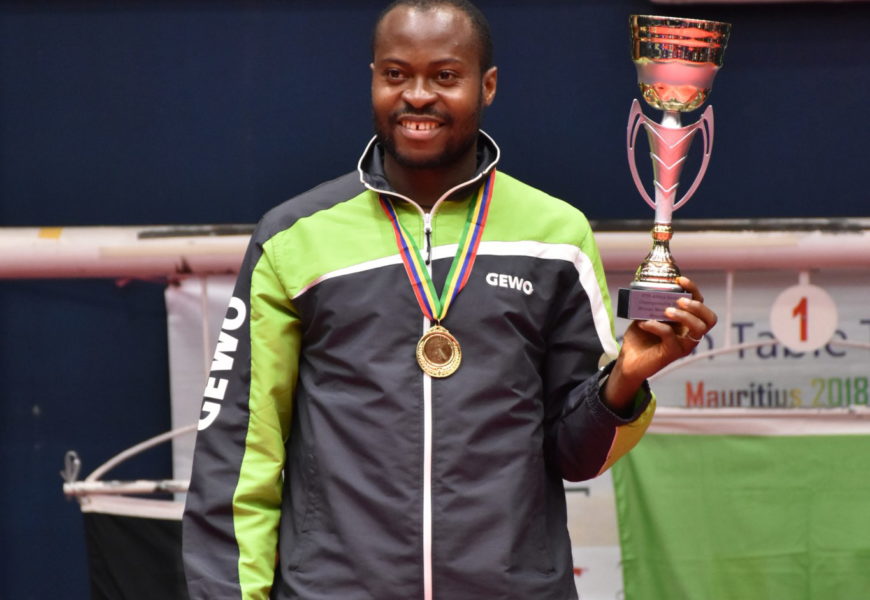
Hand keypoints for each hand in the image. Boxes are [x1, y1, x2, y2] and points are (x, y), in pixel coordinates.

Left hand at [602, 276, 717, 412]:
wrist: (628, 361)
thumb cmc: (640, 337)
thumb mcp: (646, 316)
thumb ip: (652, 304)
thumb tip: (651, 286)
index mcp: (686, 322)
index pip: (700, 304)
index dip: (694, 290)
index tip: (680, 280)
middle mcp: (689, 333)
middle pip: (709, 319)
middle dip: (696, 306)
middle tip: (678, 301)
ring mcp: (683, 345)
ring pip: (699, 329)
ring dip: (684, 316)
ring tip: (666, 311)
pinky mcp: (672, 354)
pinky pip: (671, 337)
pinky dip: (657, 326)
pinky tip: (644, 323)